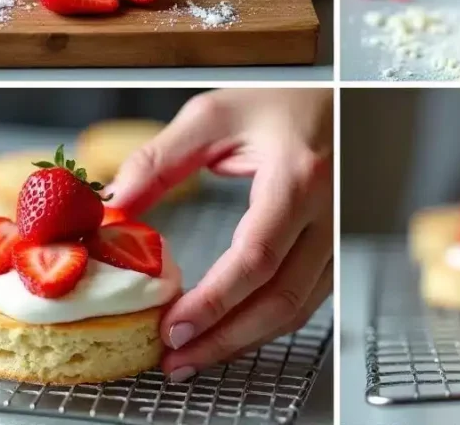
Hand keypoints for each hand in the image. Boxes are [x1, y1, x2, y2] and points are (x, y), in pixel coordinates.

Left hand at [107, 89, 333, 381]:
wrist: (344, 99)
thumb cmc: (285, 102)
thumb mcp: (215, 117)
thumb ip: (160, 160)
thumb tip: (115, 203)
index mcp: (297, 177)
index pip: (256, 257)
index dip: (214, 302)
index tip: (172, 328)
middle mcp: (327, 211)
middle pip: (280, 298)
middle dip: (226, 339)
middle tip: (177, 359)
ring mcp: (339, 232)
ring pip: (298, 307)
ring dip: (246, 340)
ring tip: (195, 355)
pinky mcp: (338, 245)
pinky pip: (308, 297)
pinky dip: (268, 322)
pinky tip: (233, 330)